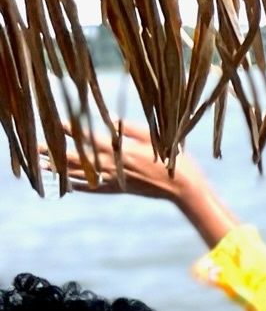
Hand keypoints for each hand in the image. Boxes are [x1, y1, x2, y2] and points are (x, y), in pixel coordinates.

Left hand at [42, 120, 236, 245]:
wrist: (184, 189)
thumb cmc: (173, 159)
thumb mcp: (154, 137)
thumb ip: (130, 129)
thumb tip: (111, 120)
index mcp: (121, 151)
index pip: (89, 138)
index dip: (72, 129)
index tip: (55, 121)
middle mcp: (113, 167)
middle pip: (78, 158)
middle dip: (56, 152)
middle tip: (37, 147)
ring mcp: (115, 180)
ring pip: (81, 175)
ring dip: (60, 170)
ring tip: (42, 164)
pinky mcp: (119, 190)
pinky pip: (93, 189)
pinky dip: (78, 186)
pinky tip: (66, 185)